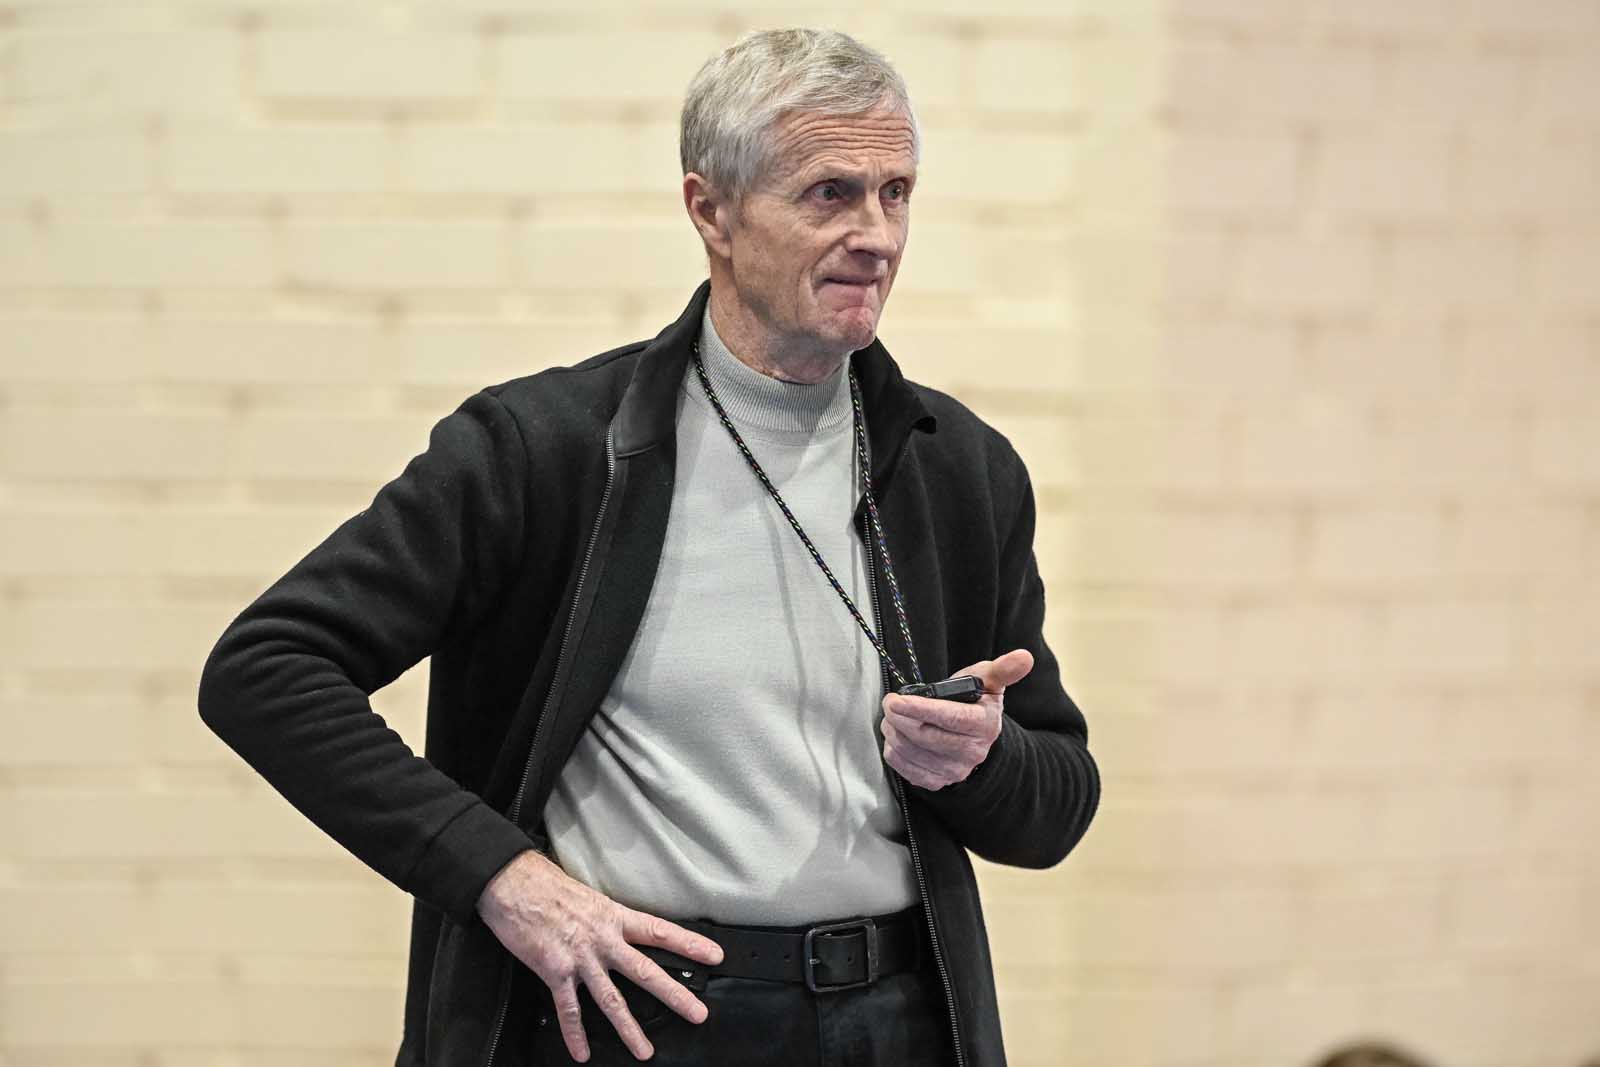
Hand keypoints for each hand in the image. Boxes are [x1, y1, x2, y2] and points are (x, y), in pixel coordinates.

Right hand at [475, 849, 724, 1061]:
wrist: (513, 883)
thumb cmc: (547, 886)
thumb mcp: (589, 897)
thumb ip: (607, 920)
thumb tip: (621, 934)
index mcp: (614, 917)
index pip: (661, 931)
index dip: (690, 944)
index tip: (715, 956)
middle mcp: (603, 939)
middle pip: (646, 970)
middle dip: (675, 995)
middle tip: (698, 1013)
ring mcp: (580, 957)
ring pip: (612, 999)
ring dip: (629, 1028)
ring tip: (645, 1051)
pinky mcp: (554, 970)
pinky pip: (568, 1008)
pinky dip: (574, 1033)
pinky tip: (582, 1052)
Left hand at [879, 648, 1033, 790]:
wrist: (976, 738)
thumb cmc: (976, 702)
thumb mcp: (989, 682)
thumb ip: (1003, 669)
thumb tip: (1023, 657)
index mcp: (985, 725)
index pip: (950, 718)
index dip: (921, 709)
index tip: (897, 700)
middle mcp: (972, 752)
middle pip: (926, 736)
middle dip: (900, 717)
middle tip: (890, 702)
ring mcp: (955, 770)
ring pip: (912, 752)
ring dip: (893, 731)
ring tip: (892, 716)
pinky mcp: (938, 781)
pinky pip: (906, 769)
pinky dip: (894, 751)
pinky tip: (896, 736)